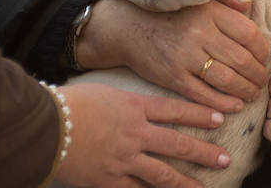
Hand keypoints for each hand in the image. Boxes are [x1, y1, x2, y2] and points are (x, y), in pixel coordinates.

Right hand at [54, 83, 229, 187]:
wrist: (45, 127)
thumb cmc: (68, 104)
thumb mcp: (104, 93)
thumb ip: (125, 103)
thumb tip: (139, 108)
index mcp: (134, 107)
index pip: (175, 110)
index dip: (199, 115)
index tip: (220, 118)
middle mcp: (135, 133)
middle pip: (176, 144)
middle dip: (203, 152)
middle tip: (225, 159)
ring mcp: (124, 159)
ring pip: (163, 173)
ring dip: (186, 182)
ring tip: (204, 187)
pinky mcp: (109, 180)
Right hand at [76, 0, 268, 112]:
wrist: (126, 26)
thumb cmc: (167, 13)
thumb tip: (248, 6)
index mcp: (208, 12)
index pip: (249, 34)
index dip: (262, 50)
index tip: (263, 58)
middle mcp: (199, 33)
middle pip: (242, 59)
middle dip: (258, 75)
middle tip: (262, 81)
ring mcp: (185, 57)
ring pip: (227, 80)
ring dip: (246, 91)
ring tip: (252, 94)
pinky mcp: (172, 77)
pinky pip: (204, 95)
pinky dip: (223, 103)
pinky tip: (234, 105)